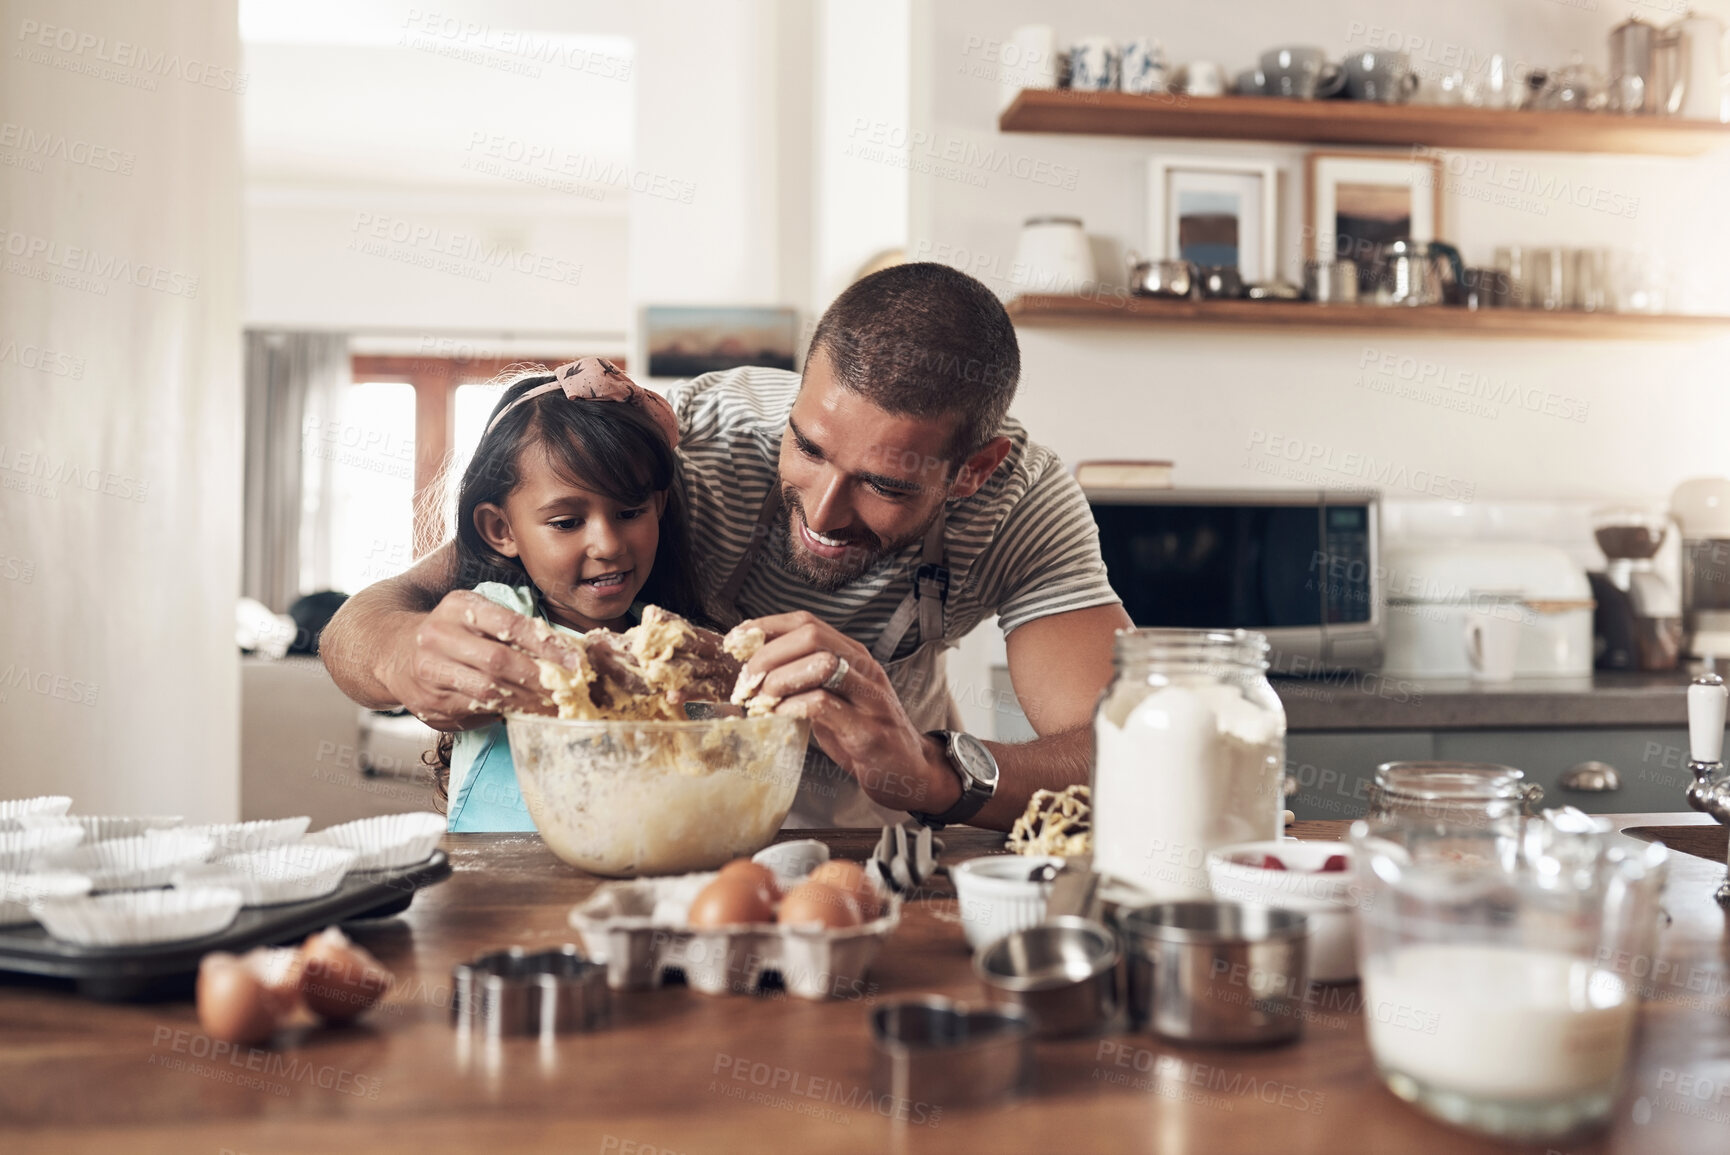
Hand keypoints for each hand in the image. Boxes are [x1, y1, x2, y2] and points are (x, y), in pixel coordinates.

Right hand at [375, 591, 582, 729]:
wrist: (390, 650)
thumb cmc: (448, 631)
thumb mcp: (473, 613)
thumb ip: (510, 627)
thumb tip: (563, 652)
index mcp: (457, 607)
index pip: (509, 625)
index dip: (546, 645)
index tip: (574, 661)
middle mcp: (438, 637)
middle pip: (499, 662)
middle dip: (540, 679)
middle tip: (570, 689)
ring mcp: (430, 673)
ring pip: (488, 692)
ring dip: (528, 702)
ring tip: (556, 706)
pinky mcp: (429, 704)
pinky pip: (475, 712)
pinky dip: (506, 714)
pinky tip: (527, 714)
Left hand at [736, 612, 960, 813]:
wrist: (908, 771)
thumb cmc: (864, 733)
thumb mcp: (833, 696)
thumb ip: (804, 679)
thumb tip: (755, 667)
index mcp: (853, 655)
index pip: (806, 621)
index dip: (766, 627)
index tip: (736, 642)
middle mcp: (864, 668)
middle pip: (811, 636)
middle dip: (769, 655)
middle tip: (747, 682)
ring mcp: (869, 697)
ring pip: (820, 664)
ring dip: (780, 681)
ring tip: (762, 702)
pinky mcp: (867, 730)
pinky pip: (823, 704)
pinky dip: (792, 708)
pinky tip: (781, 718)